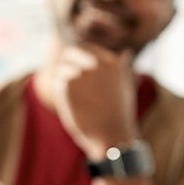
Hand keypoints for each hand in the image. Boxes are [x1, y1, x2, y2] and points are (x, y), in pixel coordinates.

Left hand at [53, 44, 138, 159]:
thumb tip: (125, 52)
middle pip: (70, 53)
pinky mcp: (67, 86)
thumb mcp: (127, 87)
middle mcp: (96, 64)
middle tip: (68, 81)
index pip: (87, 48)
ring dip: (63, 82)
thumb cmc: (119, 115)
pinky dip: (60, 93)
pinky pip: (56, 83)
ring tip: (74, 99)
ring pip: (61, 70)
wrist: (111, 136)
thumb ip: (123, 68)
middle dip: (67, 65)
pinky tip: (71, 105)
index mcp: (111, 62)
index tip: (76, 70)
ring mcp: (80, 74)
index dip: (78, 58)